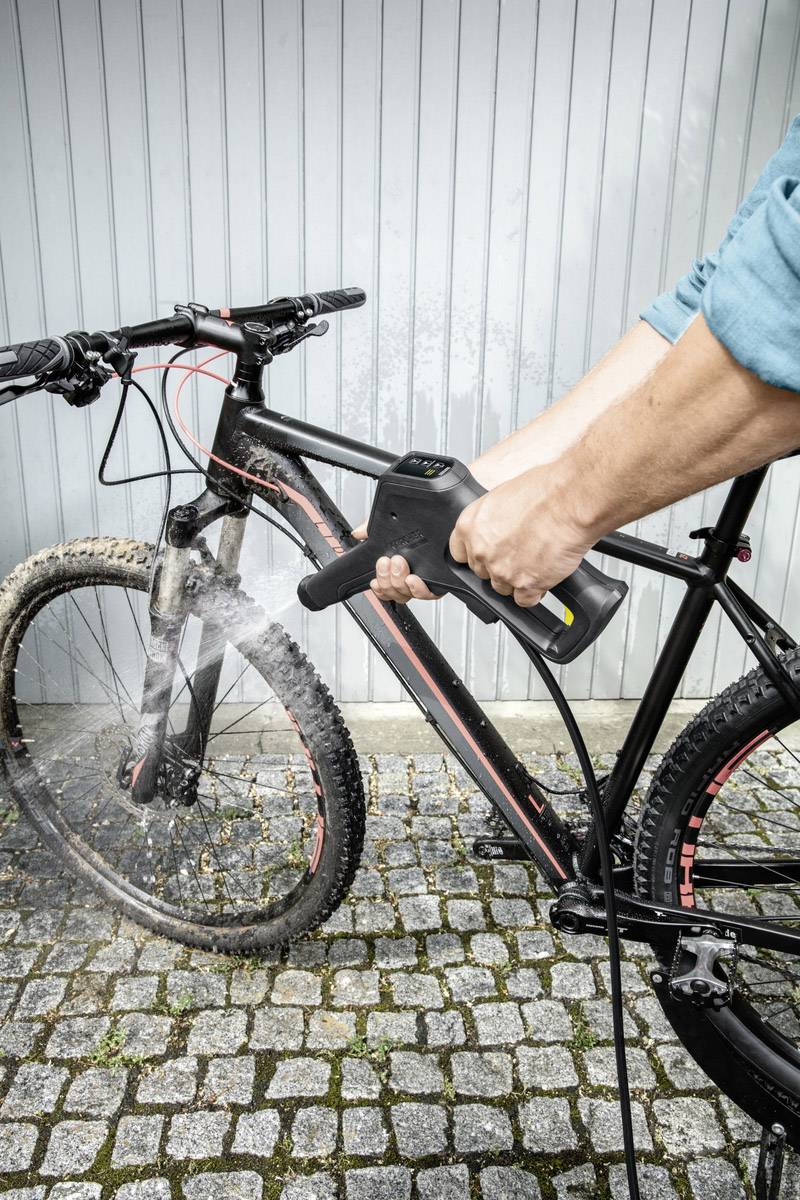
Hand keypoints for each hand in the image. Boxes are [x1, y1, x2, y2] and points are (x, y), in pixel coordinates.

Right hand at [351, 521, 440, 603]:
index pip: (385, 588)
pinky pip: (428, 594)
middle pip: (394, 593)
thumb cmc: (421, 521)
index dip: (378, 589)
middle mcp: (412, 577)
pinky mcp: (440, 582)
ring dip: (398, 582)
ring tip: (399, 564)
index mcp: (399, 569)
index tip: (374, 581)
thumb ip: (371, 528)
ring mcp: (425, 580)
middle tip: (387, 562)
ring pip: (406, 594)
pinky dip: (418, 589)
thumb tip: (358, 533)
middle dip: (386, 579)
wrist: (445, 516)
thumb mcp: (392, 523)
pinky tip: (413, 579)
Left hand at [448, 465, 593, 606]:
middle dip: (499, 566)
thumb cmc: (544, 491)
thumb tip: (497, 529)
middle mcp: (482, 550)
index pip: (459, 553)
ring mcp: (502, 571)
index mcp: (470, 526)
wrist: (570, 501)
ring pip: (502, 588)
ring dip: (517, 580)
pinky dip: (535, 593)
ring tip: (535, 563)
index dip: (476, 555)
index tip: (487, 554)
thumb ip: (492, 520)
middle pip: (483, 573)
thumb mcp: (503, 496)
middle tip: (519, 554)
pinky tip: (544, 576)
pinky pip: (525, 600)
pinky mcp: (526, 585)